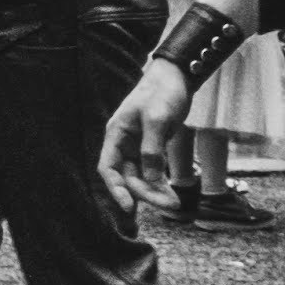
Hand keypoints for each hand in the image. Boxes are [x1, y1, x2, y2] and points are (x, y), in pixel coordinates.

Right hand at [100, 57, 195, 216]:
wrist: (176, 78)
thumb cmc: (163, 93)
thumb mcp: (158, 119)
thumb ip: (152, 150)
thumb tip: (150, 179)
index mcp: (117, 134)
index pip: (108, 167)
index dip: (115, 188)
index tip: (128, 206)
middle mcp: (123, 143)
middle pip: (128, 176)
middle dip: (146, 193)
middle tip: (171, 205)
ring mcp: (136, 146)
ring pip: (140, 176)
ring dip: (154, 191)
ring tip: (175, 204)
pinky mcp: (151, 147)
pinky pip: (151, 171)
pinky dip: (160, 182)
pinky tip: (171, 193)